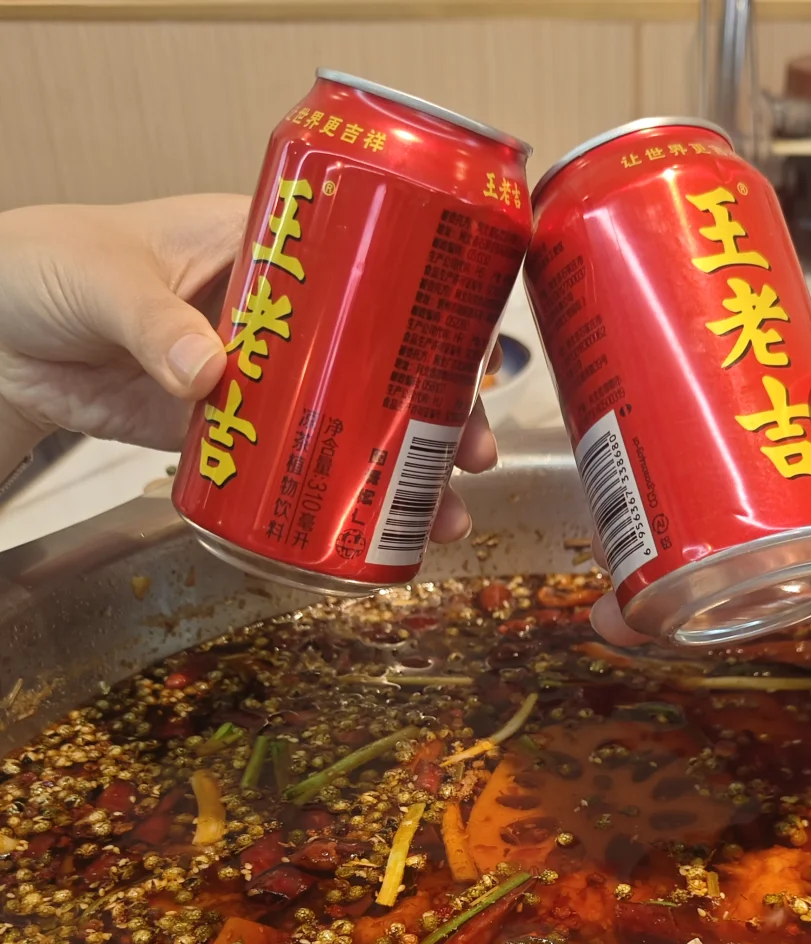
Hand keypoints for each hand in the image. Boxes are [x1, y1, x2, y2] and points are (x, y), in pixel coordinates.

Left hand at [0, 196, 499, 531]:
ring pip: (342, 420)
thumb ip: (150, 319)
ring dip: (391, 467)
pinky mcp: (221, 432)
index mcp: (262, 248)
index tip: (467, 361)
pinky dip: (325, 494)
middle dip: (432, 413)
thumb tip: (210, 370)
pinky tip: (361, 530)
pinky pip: (288, 463)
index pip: (367, 275)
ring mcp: (252, 378)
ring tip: (437, 517)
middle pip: (375, 363)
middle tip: (470, 459)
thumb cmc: (38, 265)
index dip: (425, 319)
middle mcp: (274, 316)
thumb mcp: (99, 275)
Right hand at [592, 293, 810, 642]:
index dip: (663, 393)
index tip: (608, 414)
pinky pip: (786, 598)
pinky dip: (734, 618)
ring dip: (677, 566)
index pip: (725, 373)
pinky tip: (680, 632)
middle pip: (711, 466)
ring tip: (620, 597)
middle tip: (602, 518)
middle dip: (653, 494)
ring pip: (737, 539)